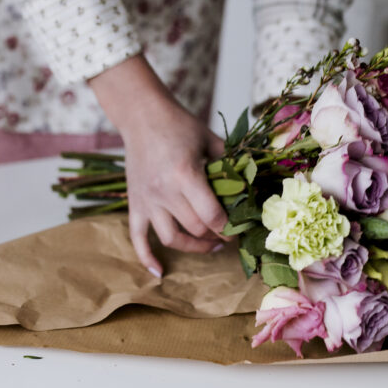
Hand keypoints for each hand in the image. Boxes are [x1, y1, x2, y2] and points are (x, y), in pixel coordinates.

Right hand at [90, 55, 228, 276]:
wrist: (141, 115)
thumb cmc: (178, 125)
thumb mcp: (210, 140)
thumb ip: (231, 164)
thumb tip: (253, 185)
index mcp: (185, 175)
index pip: (212, 216)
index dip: (230, 228)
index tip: (241, 227)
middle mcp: (164, 192)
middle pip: (196, 229)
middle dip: (218, 236)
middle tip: (231, 233)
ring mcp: (147, 201)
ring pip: (172, 238)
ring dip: (194, 248)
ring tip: (210, 246)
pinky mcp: (135, 204)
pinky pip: (137, 238)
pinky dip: (147, 258)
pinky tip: (159, 272)